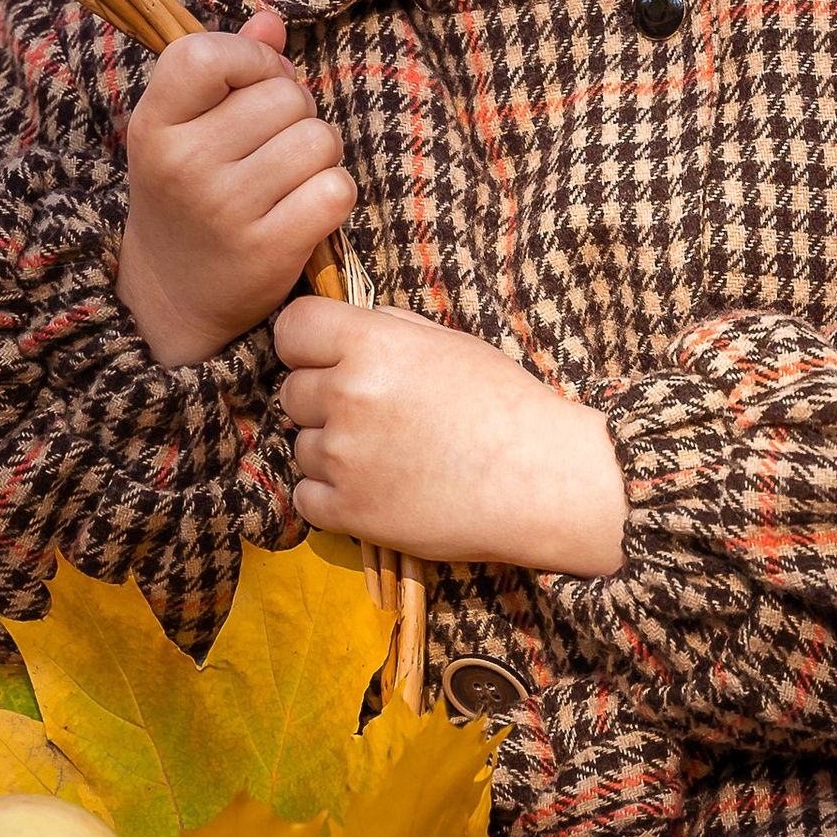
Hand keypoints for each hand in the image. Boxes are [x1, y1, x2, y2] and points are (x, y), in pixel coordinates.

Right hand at [116, 8, 355, 366]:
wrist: (173, 299)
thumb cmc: (187, 197)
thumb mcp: (184, 131)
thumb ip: (227, 69)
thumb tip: (270, 21)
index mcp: (154, 126)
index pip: (210, 53)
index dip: (252, 60)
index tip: (252, 89)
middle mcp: (184, 164)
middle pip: (286, 95)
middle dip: (295, 114)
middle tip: (272, 147)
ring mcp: (226, 210)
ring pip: (319, 139)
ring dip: (319, 155)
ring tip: (289, 178)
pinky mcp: (268, 250)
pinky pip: (337, 189)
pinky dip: (333, 196)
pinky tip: (305, 210)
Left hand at [273, 300, 627, 573]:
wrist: (544, 480)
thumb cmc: (504, 405)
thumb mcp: (448, 344)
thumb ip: (387, 329)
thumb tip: (341, 325)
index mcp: (372, 345)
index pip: (291, 328)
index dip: (305, 345)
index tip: (325, 359)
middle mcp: (349, 396)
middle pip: (292, 392)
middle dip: (323, 401)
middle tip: (377, 416)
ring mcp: (345, 458)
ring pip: (301, 446)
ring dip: (332, 452)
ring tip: (390, 457)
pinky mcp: (349, 511)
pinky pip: (306, 497)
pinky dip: (332, 497)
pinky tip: (377, 490)